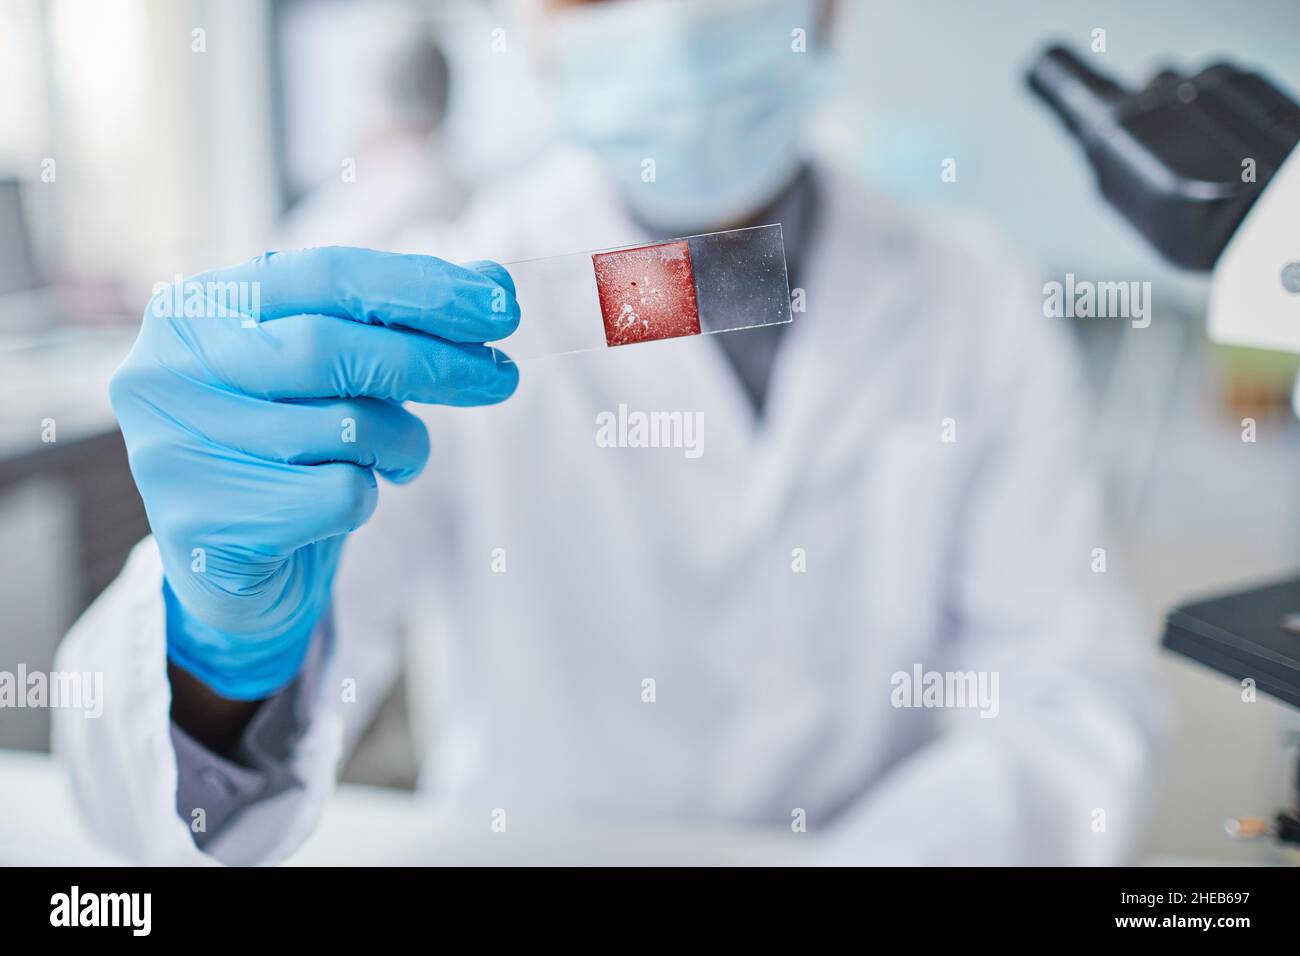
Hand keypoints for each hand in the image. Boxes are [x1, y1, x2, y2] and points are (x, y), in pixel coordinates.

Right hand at [110, 247, 518, 698]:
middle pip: (331, 348)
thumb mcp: (339, 374)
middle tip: (503, 376)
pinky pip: (336, 495)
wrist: (230, 567)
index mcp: (197, 309)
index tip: (501, 305)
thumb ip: (401, 323)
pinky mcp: (201, 524)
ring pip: (344, 426)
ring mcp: (172, 448)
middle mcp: (167, 369)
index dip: (422, 288)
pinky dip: (366, 497)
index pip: (326, 277)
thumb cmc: (291, 449)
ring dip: (402, 441)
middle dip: (434, 361)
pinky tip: (340, 503)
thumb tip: (495, 284)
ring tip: (401, 455)